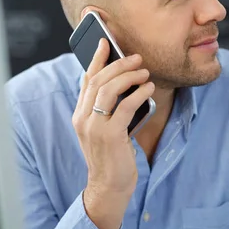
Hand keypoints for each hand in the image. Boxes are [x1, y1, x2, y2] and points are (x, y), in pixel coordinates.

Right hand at [72, 38, 154, 228]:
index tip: (105, 42)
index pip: (86, 79)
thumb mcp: (105, 129)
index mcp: (80, 114)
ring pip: (108, 89)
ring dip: (128, 76)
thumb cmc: (111, 156)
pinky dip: (138, 94)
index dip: (95, 59)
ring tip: (144, 72)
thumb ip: (108, 108)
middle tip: (136, 57)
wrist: (109, 186)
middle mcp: (83, 118)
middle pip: (98, 80)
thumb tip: (124, 82)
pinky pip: (124, 106)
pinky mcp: (109, 135)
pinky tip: (148, 89)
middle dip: (118, 64)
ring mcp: (94, 127)